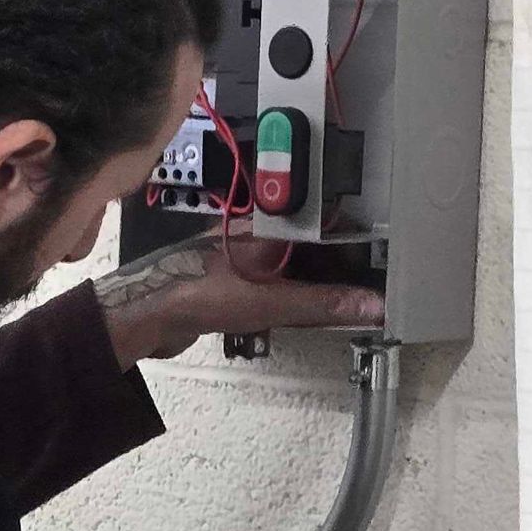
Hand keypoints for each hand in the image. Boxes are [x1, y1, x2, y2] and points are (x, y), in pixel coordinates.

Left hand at [94, 234, 384, 368]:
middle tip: (368, 284)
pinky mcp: (237, 277)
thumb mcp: (270, 301)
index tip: (383, 255)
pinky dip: (296, 293)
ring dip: (319, 279)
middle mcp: (260, 232)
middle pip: (315, 241)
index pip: (328, 218)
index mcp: (271, 223)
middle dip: (340, 262)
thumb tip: (369, 304)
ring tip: (344, 299)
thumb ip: (322, 303)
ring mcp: (247, 254)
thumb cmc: (196, 293)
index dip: (357, 237)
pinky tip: (305, 309)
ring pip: (297, 262)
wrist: (148, 312)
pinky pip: (278, 280)